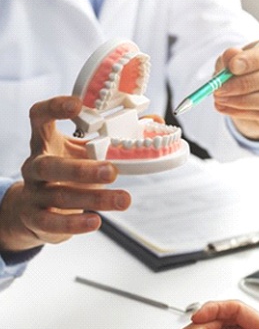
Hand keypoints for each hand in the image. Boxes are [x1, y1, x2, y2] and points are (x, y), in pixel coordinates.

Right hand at [0, 96, 130, 251]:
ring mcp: (34, 192)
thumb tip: (154, 120)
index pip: (39, 116)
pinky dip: (75, 224)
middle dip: (82, 169)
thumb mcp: (86, 152)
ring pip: (61, 195)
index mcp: (46, 142)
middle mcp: (35, 165)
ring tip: (124, 200)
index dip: (54, 108)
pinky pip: (52, 221)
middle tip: (112, 171)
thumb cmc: (68, 174)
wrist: (35, 209)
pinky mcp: (35, 218)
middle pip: (51, 165)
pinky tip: (96, 221)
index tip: (78, 105)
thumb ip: (115, 137)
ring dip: (94, 199)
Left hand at [213, 33, 258, 140]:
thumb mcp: (232, 59)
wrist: (248, 93)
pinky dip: (239, 111)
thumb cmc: (242, 69)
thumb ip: (230, 57)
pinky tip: (223, 107)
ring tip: (220, 98)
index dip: (254, 59)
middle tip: (220, 88)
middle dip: (245, 83)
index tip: (232, 66)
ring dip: (242, 100)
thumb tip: (230, 55)